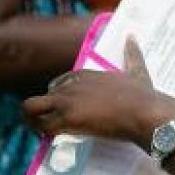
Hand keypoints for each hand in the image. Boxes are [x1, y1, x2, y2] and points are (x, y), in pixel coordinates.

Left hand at [23, 37, 174, 145]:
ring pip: (31, 107)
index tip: (66, 108)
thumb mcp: (137, 70)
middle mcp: (73, 85)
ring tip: (45, 131)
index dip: (61, 96)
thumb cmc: (143, 95)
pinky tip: (52, 138)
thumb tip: (131, 36)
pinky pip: (40, 126)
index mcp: (87, 74)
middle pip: (46, 93)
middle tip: (57, 123)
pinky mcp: (67, 118)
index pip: (61, 81)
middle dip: (47, 108)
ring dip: (33, 119)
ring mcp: (68, 101)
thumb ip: (132, 53)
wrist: (144, 112)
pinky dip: (42, 133)